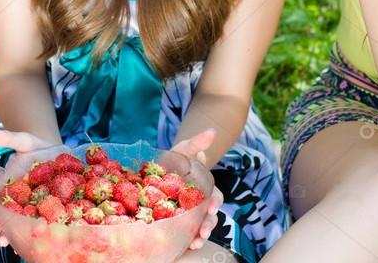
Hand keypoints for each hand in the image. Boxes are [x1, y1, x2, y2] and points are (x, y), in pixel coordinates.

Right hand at [0, 126, 60, 246]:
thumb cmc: (39, 147)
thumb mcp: (25, 141)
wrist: (58, 154)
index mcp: (6, 181)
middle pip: (1, 210)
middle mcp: (13, 196)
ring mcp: (25, 205)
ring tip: (3, 241)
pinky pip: (29, 225)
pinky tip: (18, 245)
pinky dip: (22, 234)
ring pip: (13, 220)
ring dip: (6, 232)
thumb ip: (9, 138)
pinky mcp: (39, 212)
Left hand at [169, 128, 223, 249]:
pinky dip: (190, 240)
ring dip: (201, 235)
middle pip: (209, 216)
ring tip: (197, 242)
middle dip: (208, 224)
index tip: (212, 206)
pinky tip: (188, 246)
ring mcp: (191, 215)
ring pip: (201, 227)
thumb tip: (212, 132)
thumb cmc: (175, 160)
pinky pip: (188, 233)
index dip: (214, 201)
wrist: (162, 171)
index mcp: (205, 188)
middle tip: (204, 231)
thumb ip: (197, 142)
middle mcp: (201, 204)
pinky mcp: (180, 222)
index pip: (215, 197)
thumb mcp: (184, 149)